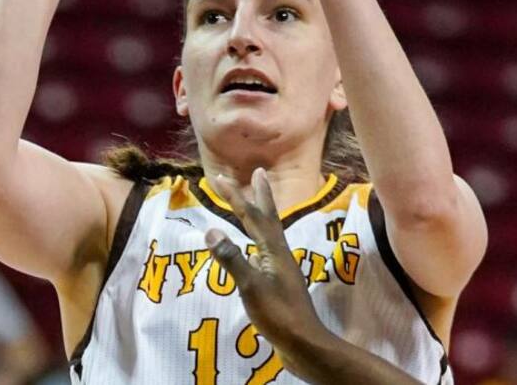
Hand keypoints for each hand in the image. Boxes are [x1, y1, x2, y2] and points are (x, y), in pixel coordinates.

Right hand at [205, 169, 329, 362]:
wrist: (304, 344)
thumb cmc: (278, 315)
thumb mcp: (251, 287)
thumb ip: (232, 259)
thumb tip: (212, 230)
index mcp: (273, 251)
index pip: (251, 217)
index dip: (235, 197)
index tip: (219, 178)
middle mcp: (280, 254)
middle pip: (268, 218)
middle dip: (261, 195)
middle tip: (259, 172)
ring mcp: (281, 269)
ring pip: (269, 234)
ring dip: (261, 216)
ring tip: (255, 205)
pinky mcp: (279, 284)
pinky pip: (265, 252)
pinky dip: (257, 242)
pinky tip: (253, 251)